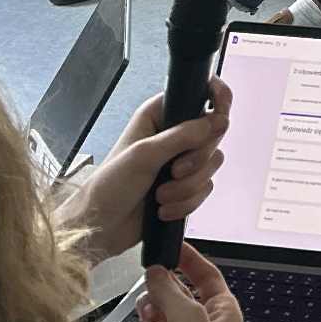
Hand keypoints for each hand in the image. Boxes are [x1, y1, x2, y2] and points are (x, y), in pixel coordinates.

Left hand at [66, 79, 231, 262]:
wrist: (100, 228)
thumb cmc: (108, 186)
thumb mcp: (144, 155)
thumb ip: (183, 135)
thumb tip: (217, 121)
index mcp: (160, 114)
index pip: (201, 93)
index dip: (217, 100)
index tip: (220, 116)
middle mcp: (174, 134)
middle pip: (214, 134)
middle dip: (197, 159)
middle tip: (175, 169)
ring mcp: (181, 161)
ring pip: (212, 164)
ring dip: (188, 186)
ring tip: (162, 193)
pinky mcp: (185, 186)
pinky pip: (205, 189)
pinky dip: (186, 202)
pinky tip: (164, 207)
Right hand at [128, 244, 240, 321]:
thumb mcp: (189, 319)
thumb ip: (170, 291)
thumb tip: (157, 271)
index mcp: (223, 314)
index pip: (208, 276)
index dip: (191, 260)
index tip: (172, 247)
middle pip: (177, 293)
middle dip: (162, 292)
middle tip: (152, 289)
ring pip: (156, 314)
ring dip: (148, 318)